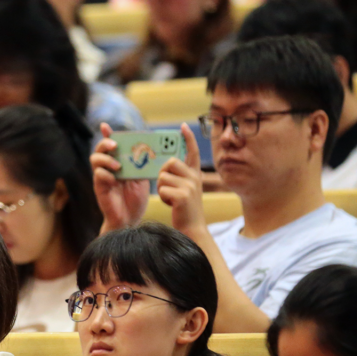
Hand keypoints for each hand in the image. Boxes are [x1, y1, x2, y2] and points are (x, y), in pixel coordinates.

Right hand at [91, 123, 150, 232]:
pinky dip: (105, 175)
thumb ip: (143, 165)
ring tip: (118, 165)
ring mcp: (102, 177)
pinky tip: (114, 179)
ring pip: (95, 160)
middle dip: (105, 143)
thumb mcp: (143, 178)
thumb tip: (151, 150)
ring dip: (106, 159)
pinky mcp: (99, 188)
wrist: (130, 219)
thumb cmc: (136, 199)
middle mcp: (108, 167)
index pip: (112, 145)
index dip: (107, 134)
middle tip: (114, 144)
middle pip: (100, 149)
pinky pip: (98, 176)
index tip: (105, 126)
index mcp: (119, 162)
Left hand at [155, 123, 206, 238]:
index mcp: (195, 174)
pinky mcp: (183, 196)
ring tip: (171, 198)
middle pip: (170, 162)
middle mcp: (195, 178)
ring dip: (161, 188)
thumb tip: (167, 164)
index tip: (182, 127)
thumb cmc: (183, 209)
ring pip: (163, 176)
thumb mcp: (185, 189)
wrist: (192, 228)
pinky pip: (162, 189)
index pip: (192, 152)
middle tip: (168, 187)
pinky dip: (162, 198)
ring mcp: (190, 186)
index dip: (188, 138)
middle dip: (163, 174)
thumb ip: (179, 176)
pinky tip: (171, 204)